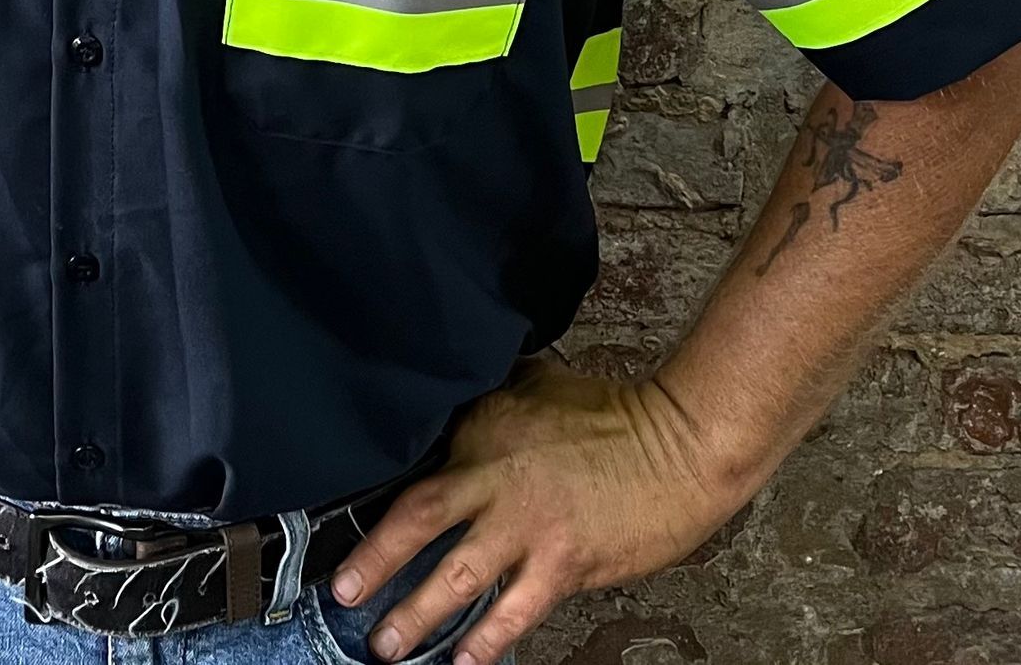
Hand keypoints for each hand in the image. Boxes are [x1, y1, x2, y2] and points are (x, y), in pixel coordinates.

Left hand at [326, 351, 751, 663]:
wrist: (678, 445)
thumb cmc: (613, 413)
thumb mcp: (538, 384)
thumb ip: (493, 397)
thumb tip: (458, 399)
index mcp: (485, 429)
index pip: (421, 466)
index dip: (384, 501)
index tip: (350, 528)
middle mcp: (495, 477)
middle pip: (420, 519)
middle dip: (376, 559)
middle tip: (342, 592)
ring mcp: (527, 526)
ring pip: (457, 576)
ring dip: (417, 613)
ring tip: (386, 645)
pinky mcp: (562, 565)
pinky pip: (513, 611)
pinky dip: (485, 641)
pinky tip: (464, 662)